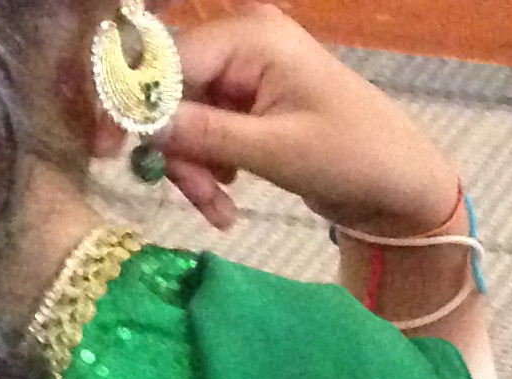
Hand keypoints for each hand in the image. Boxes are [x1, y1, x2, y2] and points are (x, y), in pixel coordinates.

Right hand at [97, 4, 459, 237]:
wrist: (403, 186)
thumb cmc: (355, 158)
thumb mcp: (276, 152)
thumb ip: (205, 135)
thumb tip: (140, 126)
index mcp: (251, 36)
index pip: (167, 59)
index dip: (132, 103)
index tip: (108, 148)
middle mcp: (243, 43)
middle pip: (172, 90)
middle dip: (174, 148)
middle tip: (193, 197)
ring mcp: (246, 75)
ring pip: (184, 117)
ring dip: (191, 168)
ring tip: (219, 210)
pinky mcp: (250, 106)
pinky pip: (206, 132)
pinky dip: (208, 169)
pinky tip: (226, 202)